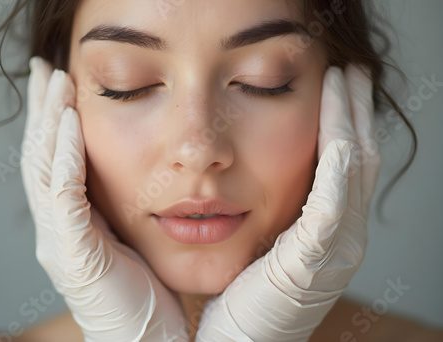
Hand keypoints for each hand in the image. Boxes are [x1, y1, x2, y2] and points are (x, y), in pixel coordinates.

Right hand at [21, 57, 187, 341]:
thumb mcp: (128, 237)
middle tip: (45, 70)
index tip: (60, 85)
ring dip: (49, 125)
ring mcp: (60, 241)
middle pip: (39, 157)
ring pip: (44, 171)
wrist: (146, 339)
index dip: (52, 122)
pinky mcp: (74, 254)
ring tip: (56, 85)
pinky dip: (64, 161)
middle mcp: (56, 229)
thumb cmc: (143, 290)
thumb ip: (117, 205)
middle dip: (41, 112)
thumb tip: (129, 170)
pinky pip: (63, 199)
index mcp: (71, 223)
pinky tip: (69, 130)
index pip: (54, 161)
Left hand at [195, 64, 380, 340]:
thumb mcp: (266, 245)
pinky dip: (336, 163)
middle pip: (358, 160)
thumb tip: (263, 173)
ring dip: (348, 123)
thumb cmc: (242, 299)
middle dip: (354, 112)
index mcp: (328, 233)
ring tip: (342, 82)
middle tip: (347, 73)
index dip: (344, 124)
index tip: (334, 87)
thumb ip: (277, 212)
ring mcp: (334, 249)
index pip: (345, 166)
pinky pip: (331, 202)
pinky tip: (333, 129)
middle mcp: (342, 237)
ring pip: (352, 171)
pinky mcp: (312, 260)